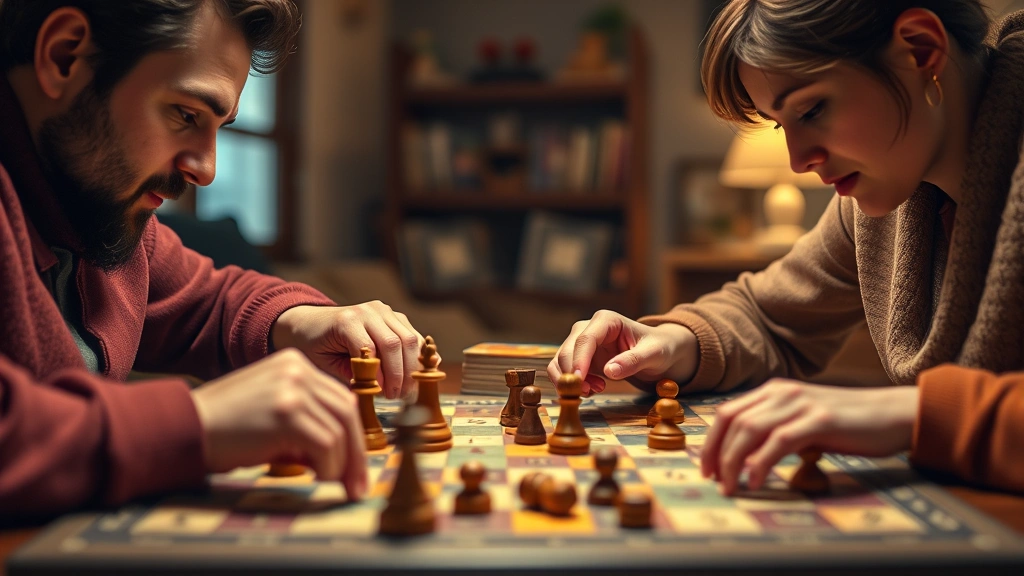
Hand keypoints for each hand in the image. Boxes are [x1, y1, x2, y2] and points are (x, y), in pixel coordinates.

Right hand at [191, 349, 367, 498]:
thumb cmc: (223, 430)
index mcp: (294, 364)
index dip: (351, 436)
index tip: (355, 465)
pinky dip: (328, 467)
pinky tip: (315, 476)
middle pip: (347, 411)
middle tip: (357, 485)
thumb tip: (341, 457)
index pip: (340, 399)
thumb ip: (305, 423)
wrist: (183, 428)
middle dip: (356, 453)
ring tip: (332, 483)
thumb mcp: (271, 413)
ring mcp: (292, 388)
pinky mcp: (286, 412)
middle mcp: (297, 370)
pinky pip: (326, 443)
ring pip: (340, 430)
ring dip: (340, 464)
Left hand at [271, 302, 425, 398]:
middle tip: (397, 395)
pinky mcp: (394, 315)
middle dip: (400, 374)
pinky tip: (414, 375)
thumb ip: (349, 372)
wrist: (310, 322)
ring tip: (405, 389)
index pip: (372, 348)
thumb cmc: (314, 346)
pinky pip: (412, 336)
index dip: (381, 374)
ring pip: (409, 339)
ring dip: (412, 367)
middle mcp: (368, 311)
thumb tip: (376, 389)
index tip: (382, 394)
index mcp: (347, 321)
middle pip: (395, 343)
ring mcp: (384, 310)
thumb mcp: (323, 363)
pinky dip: (417, 356)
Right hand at [547, 310, 698, 396]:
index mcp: (606, 320)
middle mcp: (589, 328)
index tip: (578, 379)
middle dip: (572, 373)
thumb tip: (609, 371)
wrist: (659, 351)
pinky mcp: (581, 357)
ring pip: (561, 360)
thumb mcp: (654, 354)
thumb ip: (633, 361)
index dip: (578, 359)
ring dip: (571, 380)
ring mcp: (582, 343)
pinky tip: (593, 389)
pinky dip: (573, 383)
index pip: (585, 339)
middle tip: (587, 392)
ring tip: (593, 391)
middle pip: (568, 349)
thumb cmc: (659, 347)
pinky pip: (566, 371)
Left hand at [701, 380, 918, 494]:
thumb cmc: (847, 424)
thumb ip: (775, 431)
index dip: (711, 442)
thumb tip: (745, 460)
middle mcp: (781, 393)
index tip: (706, 468)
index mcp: (773, 391)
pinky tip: (756, 481)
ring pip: (749, 430)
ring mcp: (800, 404)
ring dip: (733, 462)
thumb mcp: (802, 421)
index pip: (726, 413)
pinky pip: (779, 441)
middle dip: (716, 454)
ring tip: (731, 487)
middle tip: (714, 482)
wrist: (892, 414)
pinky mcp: (819, 419)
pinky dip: (761, 462)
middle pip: (732, 421)